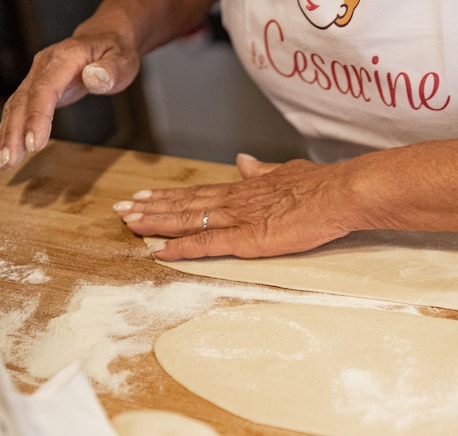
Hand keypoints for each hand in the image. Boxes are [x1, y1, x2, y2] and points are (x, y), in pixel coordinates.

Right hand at [0, 31, 139, 170]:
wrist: (104, 39)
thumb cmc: (114, 52)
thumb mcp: (121, 60)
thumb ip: (109, 70)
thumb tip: (94, 77)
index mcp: (64, 58)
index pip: (45, 89)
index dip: (37, 117)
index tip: (33, 144)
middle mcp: (44, 66)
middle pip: (23, 101)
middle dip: (13, 133)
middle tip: (8, 161)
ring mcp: (37, 77)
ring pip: (15, 107)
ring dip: (6, 136)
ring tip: (1, 163)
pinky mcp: (36, 89)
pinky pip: (17, 110)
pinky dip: (7, 130)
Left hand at [113, 153, 353, 258]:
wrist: (338, 194)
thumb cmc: (319, 187)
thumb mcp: (285, 172)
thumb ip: (261, 171)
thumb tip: (243, 161)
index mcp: (243, 188)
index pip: (197, 193)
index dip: (168, 195)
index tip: (144, 195)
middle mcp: (233, 201)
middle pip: (183, 204)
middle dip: (149, 207)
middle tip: (119, 209)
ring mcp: (237, 219)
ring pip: (186, 220)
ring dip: (155, 222)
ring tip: (128, 223)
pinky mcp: (246, 239)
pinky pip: (206, 244)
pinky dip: (181, 248)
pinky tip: (159, 252)